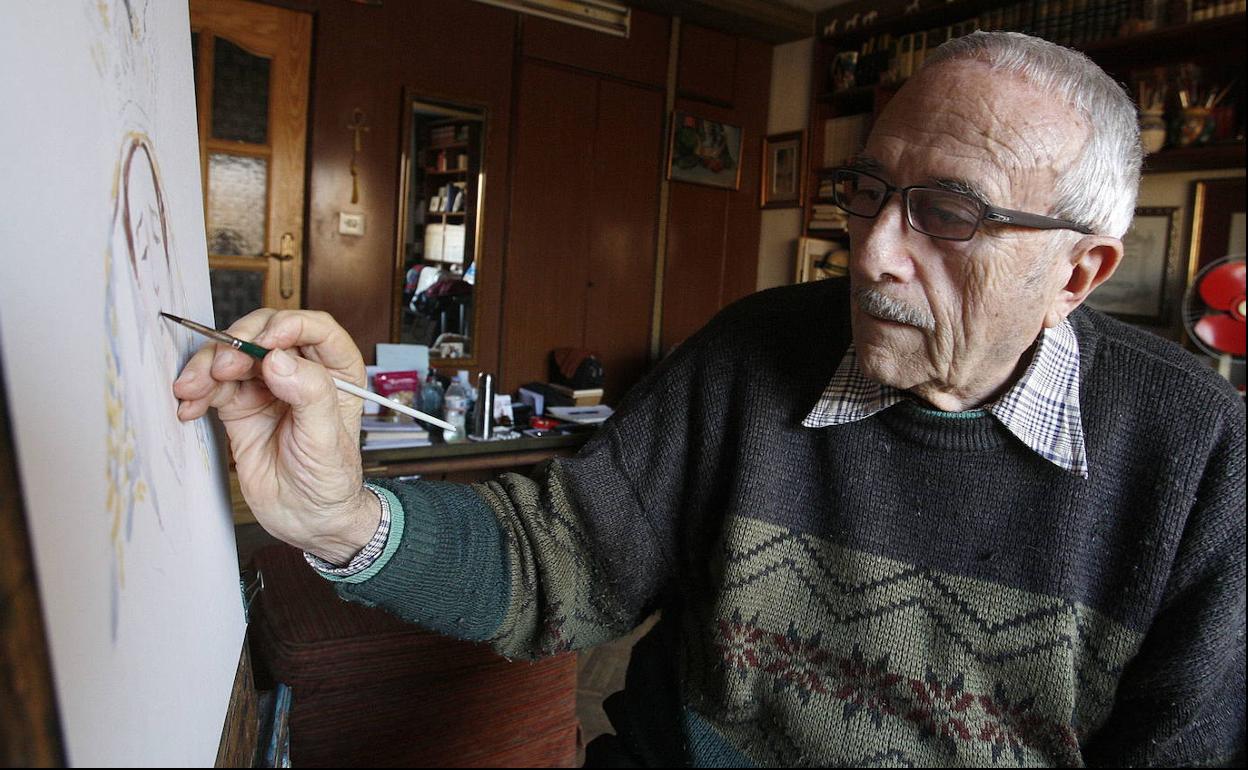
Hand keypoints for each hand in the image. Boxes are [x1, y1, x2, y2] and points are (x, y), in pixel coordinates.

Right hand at [172, 309, 378, 563]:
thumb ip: (310, 397)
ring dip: (207, 366)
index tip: (265, 344)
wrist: (306, 519)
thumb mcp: (326, 441)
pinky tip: (188, 406)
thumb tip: (278, 359)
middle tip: (221, 368)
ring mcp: (267, 386)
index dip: (288, 326)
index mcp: (337, 371)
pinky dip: (196, 390)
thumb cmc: (329, 481)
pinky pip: (213, 385)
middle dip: (238, 343)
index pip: (315, 328)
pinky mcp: (240, 404)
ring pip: (234, 355)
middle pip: (266, 333)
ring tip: (192, 390)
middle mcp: (301, 371)